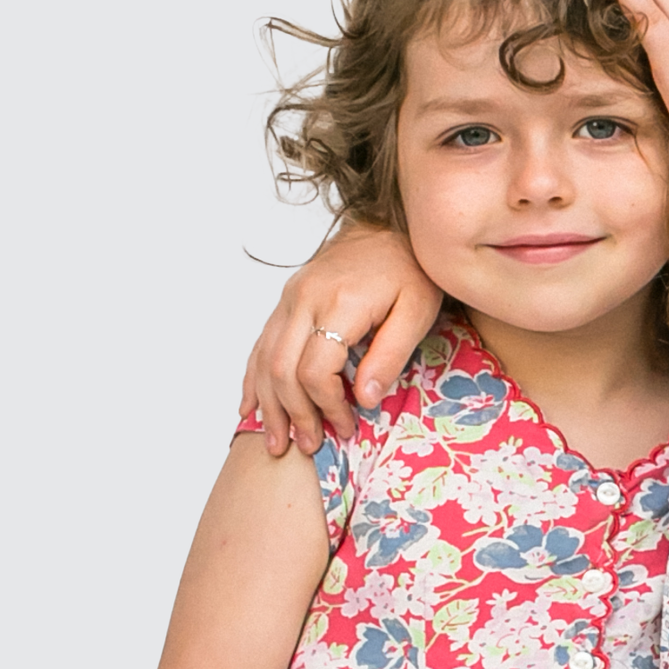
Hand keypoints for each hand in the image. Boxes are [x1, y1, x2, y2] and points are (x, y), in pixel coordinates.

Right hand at [243, 224, 439, 453]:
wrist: (389, 223)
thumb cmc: (410, 268)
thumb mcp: (417, 310)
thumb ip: (391, 354)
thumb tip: (364, 398)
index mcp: (338, 302)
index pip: (315, 369)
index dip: (327, 406)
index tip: (347, 427)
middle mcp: (304, 298)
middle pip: (282, 369)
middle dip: (294, 414)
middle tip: (309, 445)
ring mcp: (291, 297)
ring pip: (264, 359)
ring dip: (268, 405)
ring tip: (277, 441)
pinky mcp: (287, 299)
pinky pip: (261, 343)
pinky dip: (254, 378)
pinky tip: (251, 406)